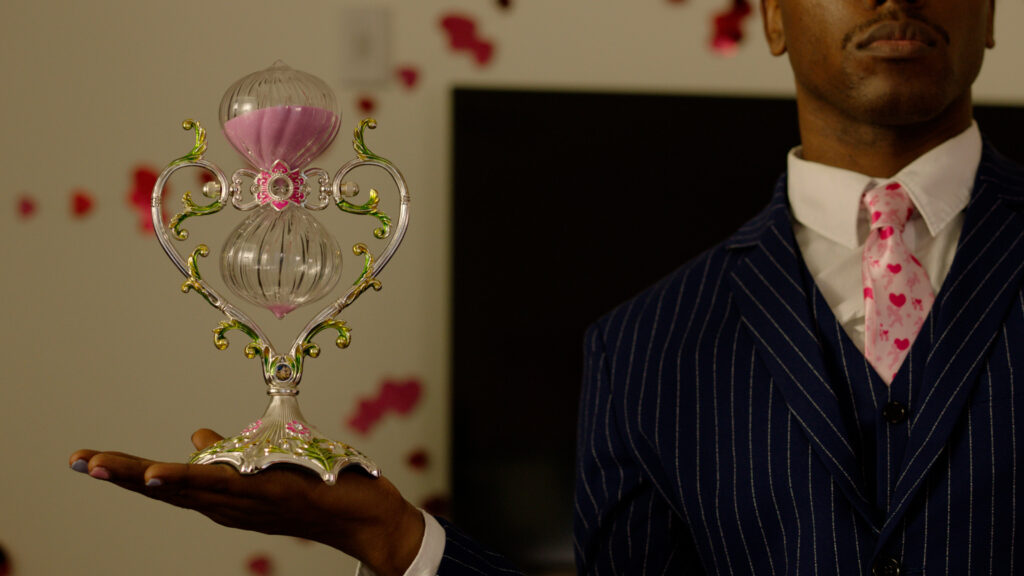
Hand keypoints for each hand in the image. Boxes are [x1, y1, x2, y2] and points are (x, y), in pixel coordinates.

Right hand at [69, 429, 423, 575]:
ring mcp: (248, 500)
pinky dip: (191, 478)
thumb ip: (226, 455)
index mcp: (222, 494)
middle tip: (78, 460)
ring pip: (187, 487)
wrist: (365, 516)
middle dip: (120, 474)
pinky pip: (226, 485)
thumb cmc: (315, 486)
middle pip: (165, 488)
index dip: (127, 471)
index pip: (165, 482)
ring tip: (102, 464)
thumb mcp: (263, 465)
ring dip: (143, 476)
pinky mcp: (271, 491)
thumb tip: (194, 435)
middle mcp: (228, 503)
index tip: (86, 458)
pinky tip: (162, 472)